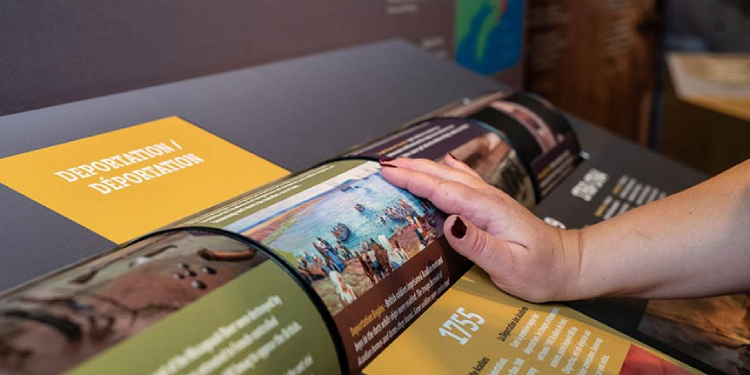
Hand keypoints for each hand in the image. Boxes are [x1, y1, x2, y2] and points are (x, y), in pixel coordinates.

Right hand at [380, 154, 583, 302]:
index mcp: (487, 210)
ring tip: (399, 163)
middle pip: (443, 176)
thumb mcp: (509, 264)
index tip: (387, 172)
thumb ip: (478, 244)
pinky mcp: (493, 205)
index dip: (412, 179)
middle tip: (382, 164)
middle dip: (411, 168)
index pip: (442, 189)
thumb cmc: (541, 270)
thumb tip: (450, 222)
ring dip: (424, 167)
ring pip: (451, 175)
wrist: (570, 265)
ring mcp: (491, 199)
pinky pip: (462, 181)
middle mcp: (488, 198)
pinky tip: (442, 162)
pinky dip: (444, 172)